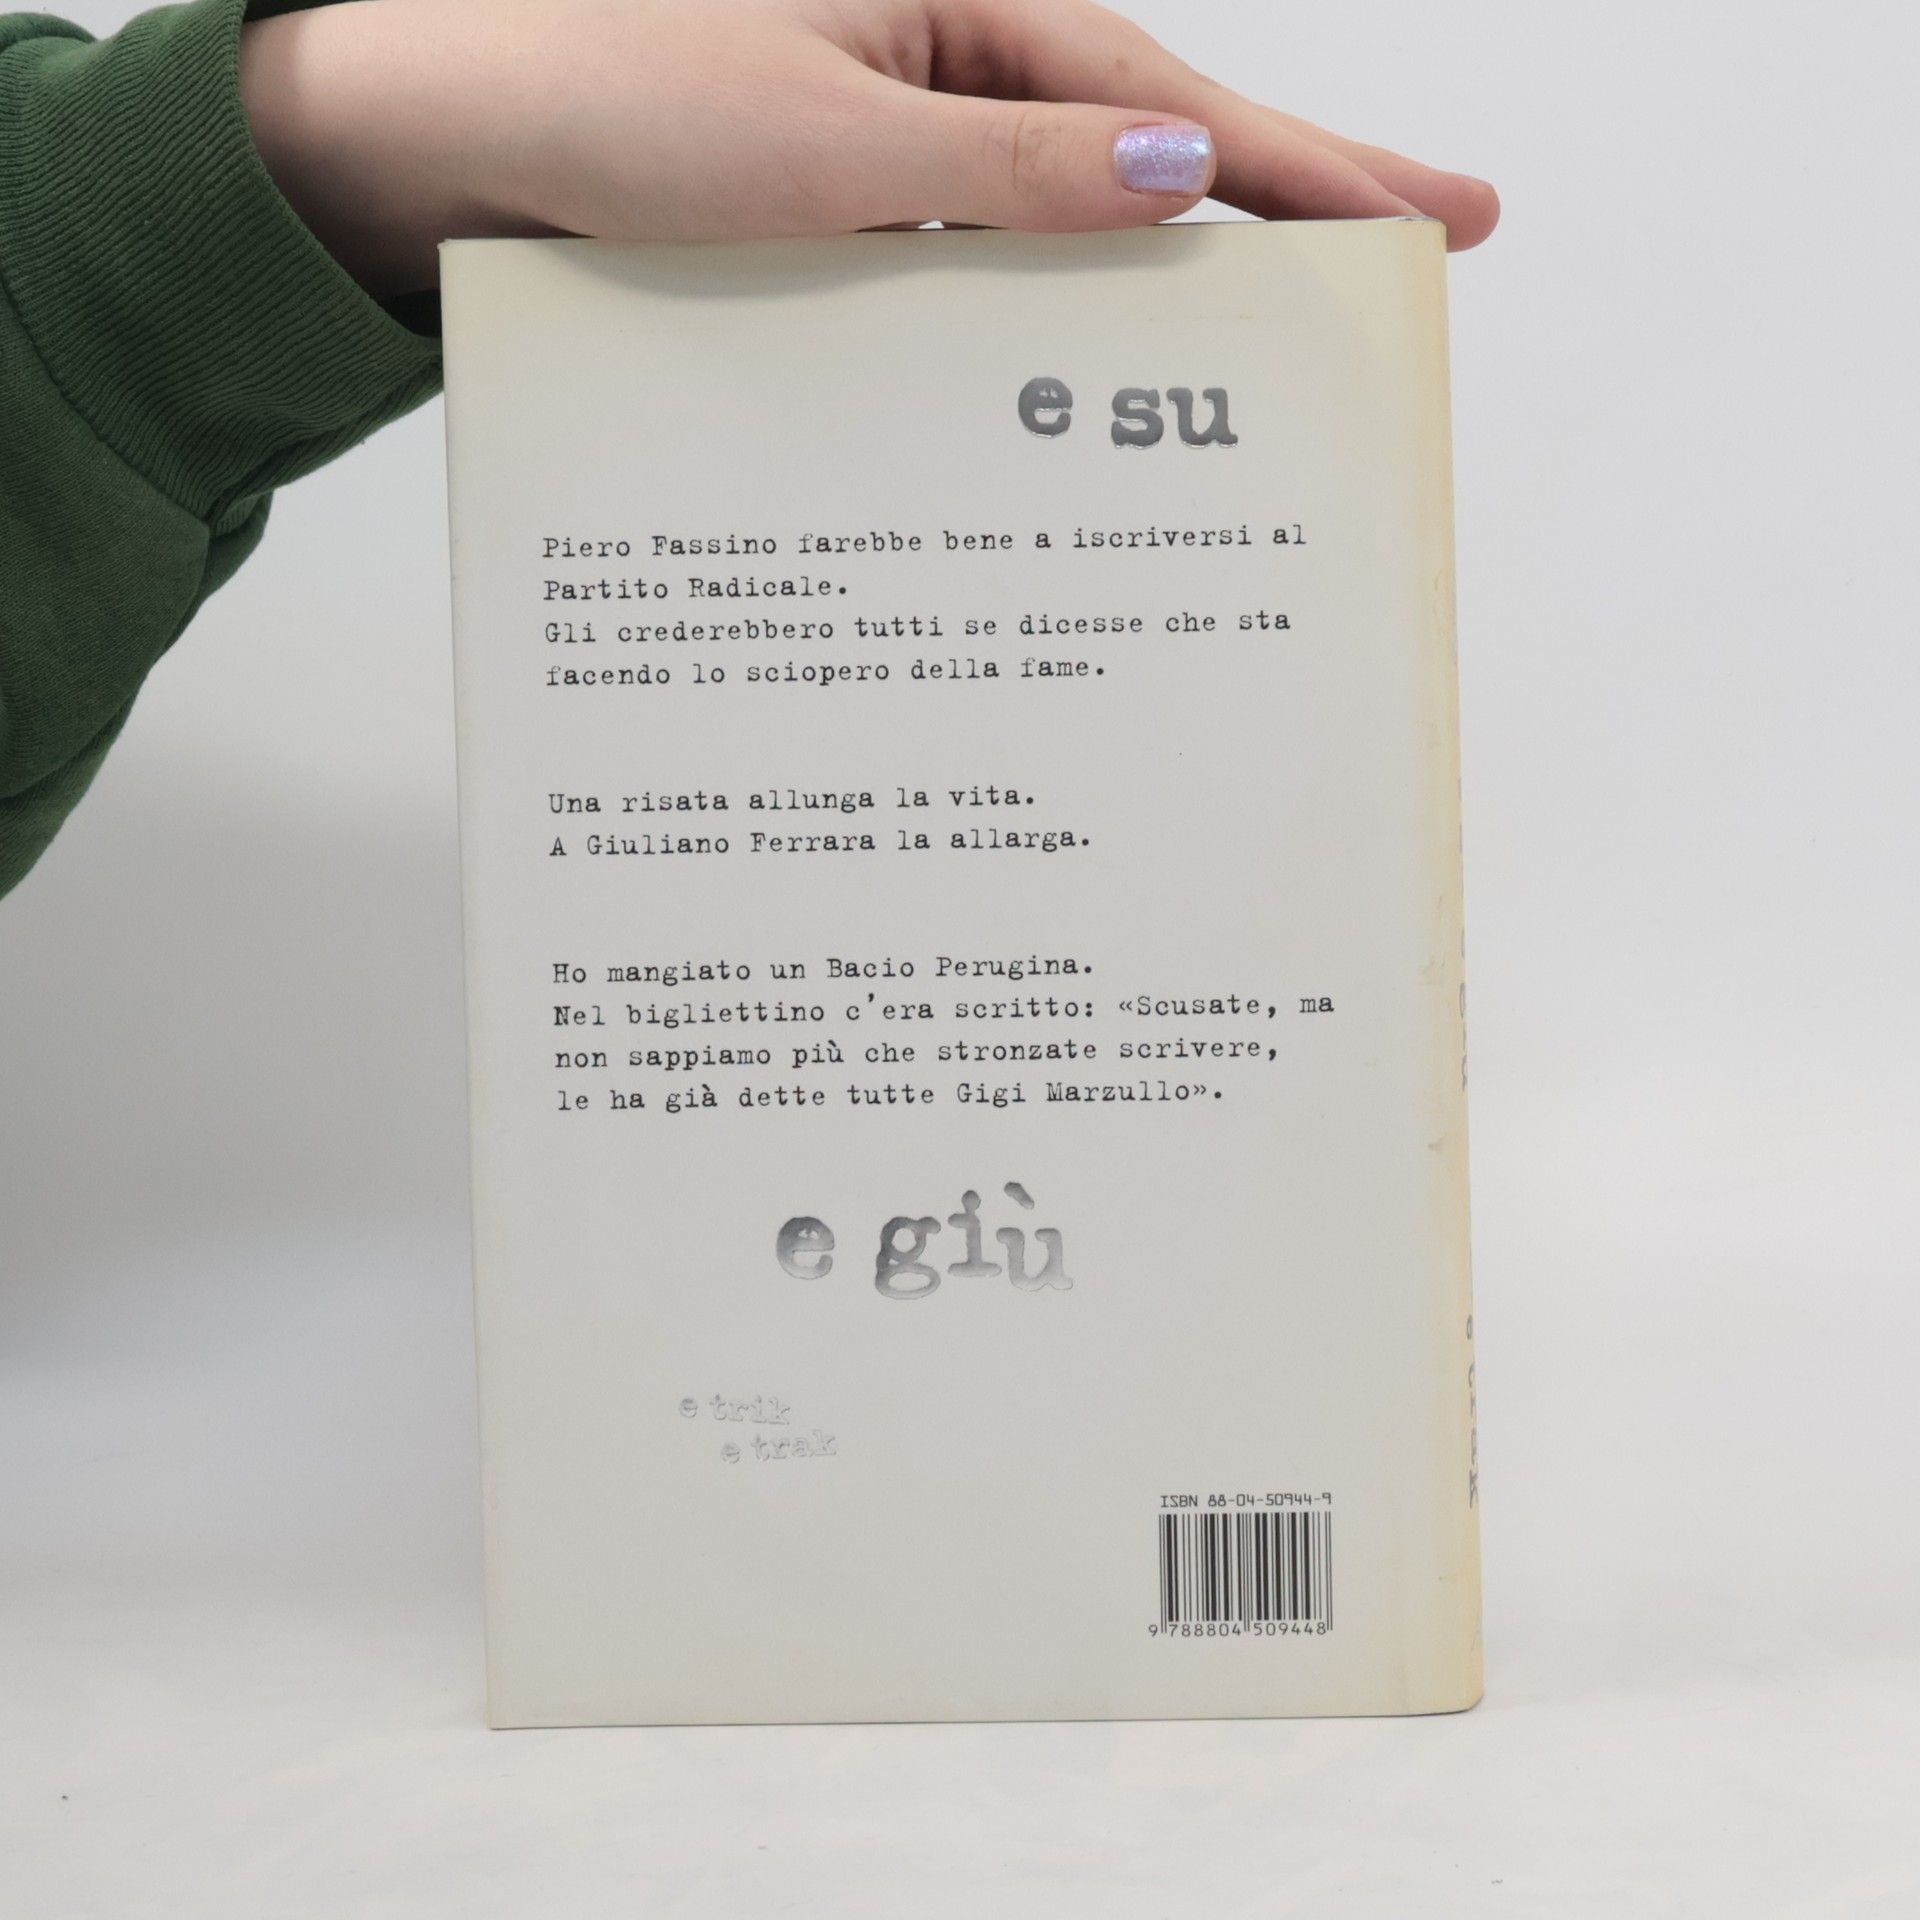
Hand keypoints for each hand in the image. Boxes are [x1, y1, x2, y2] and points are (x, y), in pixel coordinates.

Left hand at [240, 0, 1499, 296]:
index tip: (1433, 210)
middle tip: (1418, 258)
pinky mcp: (858, 215)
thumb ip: (1010, 169)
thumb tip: (1180, 177)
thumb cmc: (606, 103)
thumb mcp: (825, 143)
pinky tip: (1086, 383)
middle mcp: (945, 66)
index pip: (1169, 103)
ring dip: (1161, 286)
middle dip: (1283, 209)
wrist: (447, 147)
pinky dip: (1036, 325)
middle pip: (1151, 150)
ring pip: (1070, 223)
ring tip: (1282, 352)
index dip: (1309, 164)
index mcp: (956, 8)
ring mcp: (906, 144)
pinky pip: (980, 269)